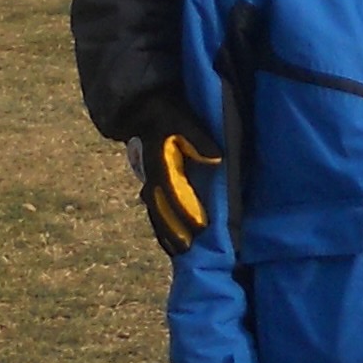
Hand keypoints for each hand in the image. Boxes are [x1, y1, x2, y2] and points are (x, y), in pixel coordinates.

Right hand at [135, 125, 218, 260]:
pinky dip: (161, 226)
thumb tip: (217, 158)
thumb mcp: (183, 120)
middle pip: (161, 210)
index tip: (202, 226)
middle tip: (187, 249)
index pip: (175, 192)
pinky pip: (155, 210)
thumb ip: (199, 139)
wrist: (145, 111)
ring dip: (165, 233)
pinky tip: (169, 239)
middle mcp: (152, 178)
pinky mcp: (151, 185)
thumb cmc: (169, 116)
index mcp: (160, 164)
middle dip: (174, 230)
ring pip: (156, 213)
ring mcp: (149, 183)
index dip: (187, 210)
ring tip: (178, 251)